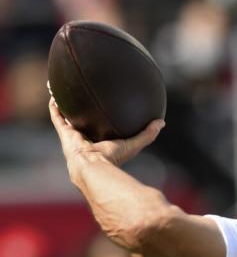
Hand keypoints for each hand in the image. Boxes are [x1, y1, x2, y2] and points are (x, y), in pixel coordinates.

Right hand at [48, 97, 163, 184]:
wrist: (93, 166)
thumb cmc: (114, 158)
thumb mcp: (134, 144)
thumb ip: (148, 134)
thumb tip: (162, 122)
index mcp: (101, 142)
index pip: (103, 129)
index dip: (103, 120)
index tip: (106, 108)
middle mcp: (87, 138)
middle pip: (84, 122)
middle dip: (84, 111)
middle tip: (86, 97)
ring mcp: (74, 135)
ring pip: (68, 117)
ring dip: (65, 105)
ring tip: (65, 91)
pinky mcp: (64, 132)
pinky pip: (57, 116)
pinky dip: (55, 105)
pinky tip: (54, 92)